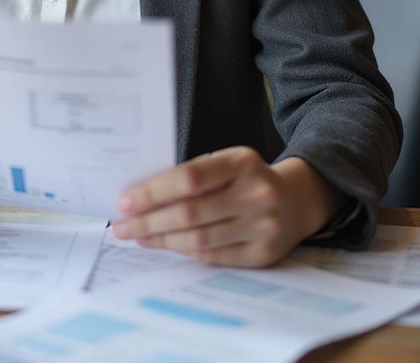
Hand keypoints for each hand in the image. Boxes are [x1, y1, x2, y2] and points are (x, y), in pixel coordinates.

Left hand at [111, 147, 344, 267]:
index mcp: (242, 162)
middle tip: (122, 226)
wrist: (297, 201)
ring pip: (200, 239)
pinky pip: (215, 257)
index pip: (189, 178)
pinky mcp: (264, 254)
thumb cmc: (246, 178)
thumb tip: (141, 195)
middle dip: (149, 221)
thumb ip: (193, 175)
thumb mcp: (226, 163)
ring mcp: (263, 226)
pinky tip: (166, 246)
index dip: (154, 191)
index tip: (124, 201)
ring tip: (138, 237)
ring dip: (162, 240)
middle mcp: (256, 193)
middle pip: (190, 213)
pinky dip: (185, 252)